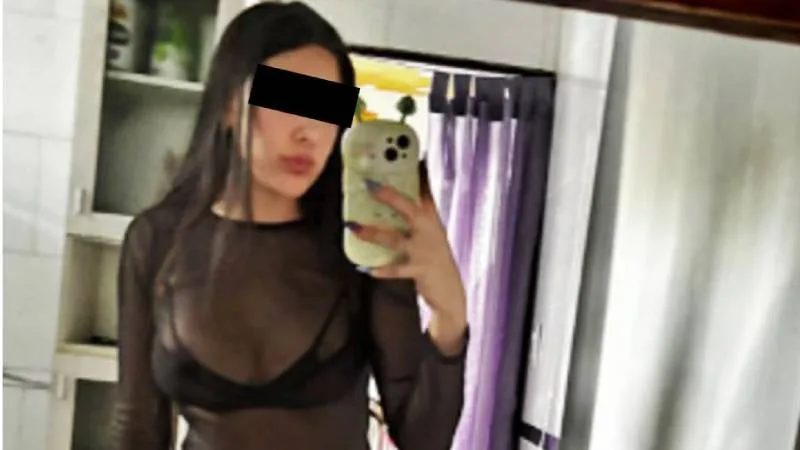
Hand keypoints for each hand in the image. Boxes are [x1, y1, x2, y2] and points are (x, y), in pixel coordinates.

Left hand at [345, 164, 466, 340]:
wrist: (448, 288)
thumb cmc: (432, 254)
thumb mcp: (428, 230)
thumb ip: (415, 212)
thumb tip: (388, 194)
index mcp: (430, 216)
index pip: (423, 189)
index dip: (414, 172)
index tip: (404, 156)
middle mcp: (428, 229)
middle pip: (408, 207)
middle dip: (388, 195)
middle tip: (369, 185)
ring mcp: (423, 249)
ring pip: (395, 238)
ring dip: (372, 232)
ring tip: (353, 227)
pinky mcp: (419, 269)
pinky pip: (397, 269)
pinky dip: (382, 269)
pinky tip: (366, 268)